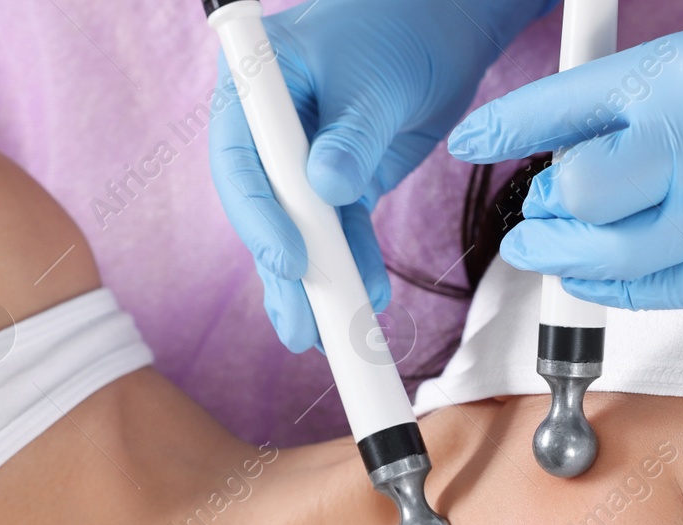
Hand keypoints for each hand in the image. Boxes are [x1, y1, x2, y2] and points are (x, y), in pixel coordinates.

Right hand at [209, 0, 553, 351]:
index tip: (290, 260)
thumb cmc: (399, 28)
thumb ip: (351, 134)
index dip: (259, 217)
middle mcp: (271, 131)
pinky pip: (339, 233)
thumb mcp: (374, 79)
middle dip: (282, 271)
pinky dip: (352, 267)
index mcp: (255, 88)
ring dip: (316, 285)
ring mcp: (304, 161)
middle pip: (264, 210)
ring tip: (327, 335)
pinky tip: (364, 299)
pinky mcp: (339, 182)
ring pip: (299, 232)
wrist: (443, 27)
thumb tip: (328, 189)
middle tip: (300, 325)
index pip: (240, 161)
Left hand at [446, 9, 682, 310]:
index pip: (567, 104)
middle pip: (577, 188)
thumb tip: (613, 129)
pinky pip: (663, 287)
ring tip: (555, 250)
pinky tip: (607, 278)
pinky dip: (622, 287)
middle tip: (540, 210)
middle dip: (545, 205)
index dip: (508, 126)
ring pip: (610, 252)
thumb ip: (673, 95)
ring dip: (569, 257)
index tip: (475, 139)